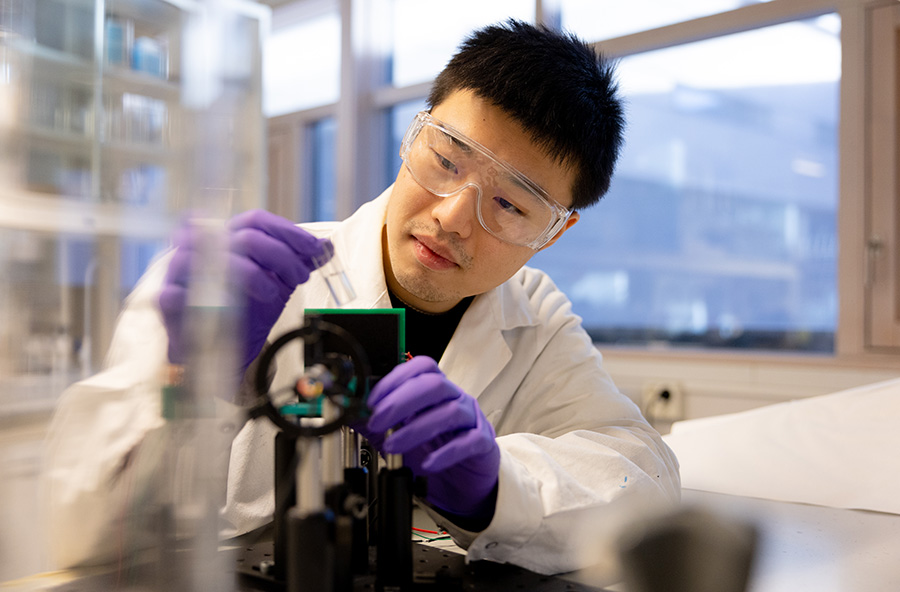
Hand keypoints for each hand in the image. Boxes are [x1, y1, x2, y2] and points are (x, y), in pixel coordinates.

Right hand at [158, 210, 331, 374]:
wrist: (222, 349)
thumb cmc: (246, 310)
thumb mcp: (278, 283)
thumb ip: (298, 263)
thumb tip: (326, 248)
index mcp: (227, 237)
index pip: (256, 221)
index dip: (288, 232)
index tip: (315, 250)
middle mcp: (202, 247)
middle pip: (242, 237)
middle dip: (280, 255)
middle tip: (300, 277)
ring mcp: (180, 272)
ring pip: (210, 257)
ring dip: (250, 273)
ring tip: (272, 293)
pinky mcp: (167, 301)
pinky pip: (178, 292)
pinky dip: (207, 298)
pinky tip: (232, 307)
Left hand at [356, 356, 499, 521]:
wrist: (461, 480)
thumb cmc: (432, 450)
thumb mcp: (397, 434)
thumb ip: (375, 422)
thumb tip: (349, 411)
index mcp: (436, 389)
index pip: (420, 368)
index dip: (395, 379)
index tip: (372, 400)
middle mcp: (455, 398)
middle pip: (434, 384)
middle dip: (401, 401)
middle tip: (377, 421)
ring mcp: (471, 419)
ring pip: (449, 412)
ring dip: (415, 429)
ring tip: (392, 445)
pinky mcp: (482, 443)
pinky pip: (467, 442)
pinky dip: (444, 453)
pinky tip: (426, 464)